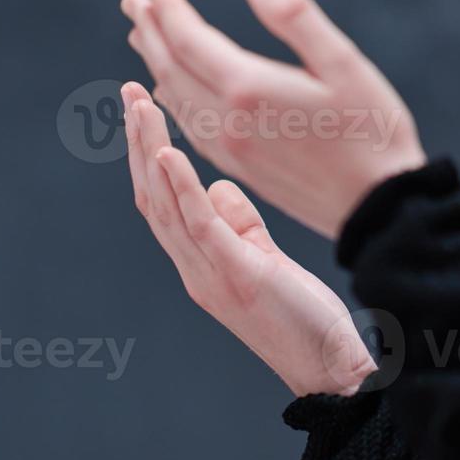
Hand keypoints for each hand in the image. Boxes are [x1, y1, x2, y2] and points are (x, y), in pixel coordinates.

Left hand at [121, 0, 426, 239]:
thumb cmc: (372, 129)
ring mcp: (231, 149)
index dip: (167, 10)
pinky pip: (190, 127)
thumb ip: (295, 16)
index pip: (189, 40)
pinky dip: (173, 99)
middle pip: (172, 68)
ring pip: (177, 99)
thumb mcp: (344, 62)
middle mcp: (229, 121)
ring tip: (145, 37)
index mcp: (249, 89)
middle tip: (133, 2)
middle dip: (152, 31)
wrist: (380, 207)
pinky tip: (172, 90)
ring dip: (156, 63)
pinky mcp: (241, 167)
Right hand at [121, 82, 375, 396]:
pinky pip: (200, 226)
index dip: (145, 154)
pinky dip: (180, 187)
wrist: (330, 369)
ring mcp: (210, 274)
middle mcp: (194, 268)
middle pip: (151, 197)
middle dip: (137, 142)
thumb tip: (218, 186)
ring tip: (140, 106)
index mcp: (199, 262)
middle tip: (128, 91)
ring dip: (149, 151)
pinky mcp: (237, 277)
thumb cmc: (302, 317)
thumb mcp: (263, 259)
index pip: (160, 201)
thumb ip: (238, 223)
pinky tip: (170, 152)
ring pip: (165, 206)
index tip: (141, 107)